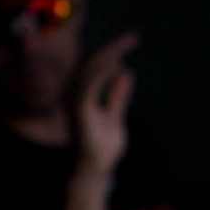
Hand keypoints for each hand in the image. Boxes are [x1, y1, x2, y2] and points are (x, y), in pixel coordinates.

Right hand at [67, 30, 139, 184]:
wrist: (96, 171)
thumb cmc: (102, 149)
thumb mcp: (115, 117)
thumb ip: (118, 97)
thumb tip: (126, 74)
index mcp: (83, 96)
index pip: (94, 67)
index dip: (110, 52)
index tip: (129, 41)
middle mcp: (76, 96)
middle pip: (91, 64)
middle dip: (111, 48)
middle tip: (133, 37)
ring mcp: (76, 103)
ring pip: (89, 71)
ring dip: (108, 55)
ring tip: (126, 44)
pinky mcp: (80, 112)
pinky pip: (89, 86)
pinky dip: (102, 73)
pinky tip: (117, 63)